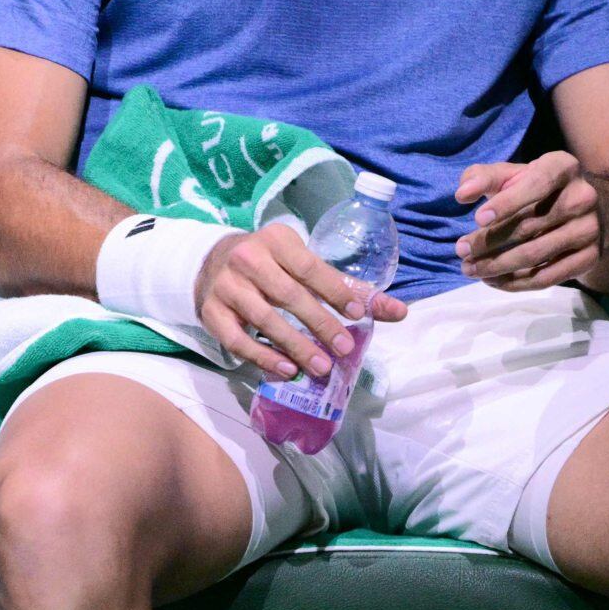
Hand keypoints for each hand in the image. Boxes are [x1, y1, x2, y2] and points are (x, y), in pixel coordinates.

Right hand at [193, 225, 408, 379]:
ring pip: (264, 319)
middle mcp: (247, 258)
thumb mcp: (301, 262)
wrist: (211, 262)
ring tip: (322, 366)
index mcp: (275, 240)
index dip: (333, 289)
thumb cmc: (269, 264)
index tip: (357, 312)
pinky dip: (263, 357)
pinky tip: (287, 369)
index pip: (308, 266)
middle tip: (344, 347)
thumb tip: (397, 311)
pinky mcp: (211, 312)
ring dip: (296, 346)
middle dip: (319, 323)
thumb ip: (344, 286)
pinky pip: (238, 340)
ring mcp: (226, 286)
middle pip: (288, 294)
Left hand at [454, 152, 599, 290]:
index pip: (535, 185)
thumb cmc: (534, 187)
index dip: (506, 203)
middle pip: (529, 226)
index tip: (477, 219)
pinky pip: (548, 277)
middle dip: (488, 241)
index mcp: (562, 167)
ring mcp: (589, 229)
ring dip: (497, 266)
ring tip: (470, 268)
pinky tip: (493, 280)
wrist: (581, 210)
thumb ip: (483, 177)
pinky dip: (516, 283)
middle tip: (461, 251)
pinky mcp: (590, 257)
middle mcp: (583, 197)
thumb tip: (462, 194)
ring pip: (535, 254)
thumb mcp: (510, 174)